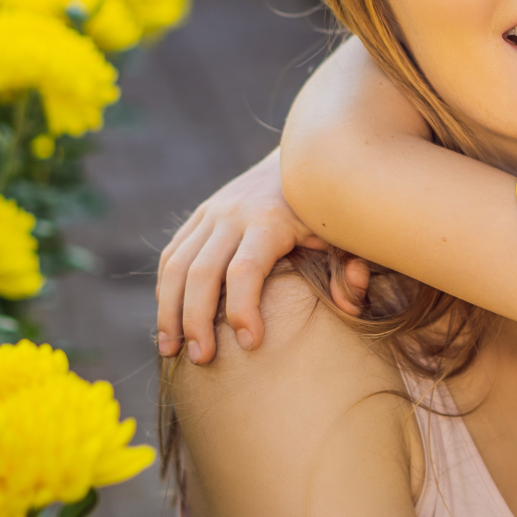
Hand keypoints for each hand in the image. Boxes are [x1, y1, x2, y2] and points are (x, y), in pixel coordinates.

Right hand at [156, 149, 369, 363]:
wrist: (303, 156)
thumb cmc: (327, 208)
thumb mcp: (343, 233)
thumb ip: (349, 268)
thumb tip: (350, 305)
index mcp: (269, 220)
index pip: (245, 270)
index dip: (243, 309)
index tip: (250, 344)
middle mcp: (232, 215)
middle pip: (201, 273)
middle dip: (196, 320)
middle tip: (202, 359)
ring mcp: (211, 213)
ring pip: (175, 265)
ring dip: (169, 311)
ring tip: (172, 351)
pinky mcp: (199, 216)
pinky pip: (172, 255)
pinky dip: (166, 290)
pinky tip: (169, 323)